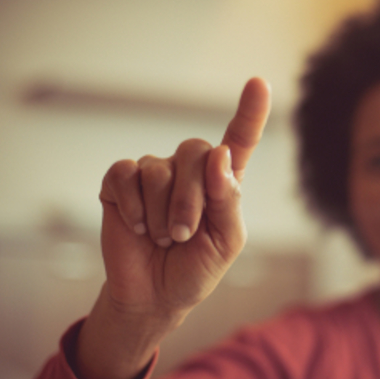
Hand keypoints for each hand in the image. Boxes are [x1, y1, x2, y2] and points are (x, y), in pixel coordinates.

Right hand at [99, 77, 270, 322]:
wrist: (153, 295)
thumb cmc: (194, 268)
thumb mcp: (225, 243)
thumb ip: (227, 201)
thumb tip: (219, 156)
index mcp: (221, 182)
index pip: (238, 140)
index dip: (250, 112)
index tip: (259, 83)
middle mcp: (189, 170)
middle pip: (195, 151)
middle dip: (190, 200)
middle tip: (183, 235)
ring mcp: (153, 173)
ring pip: (159, 169)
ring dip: (162, 213)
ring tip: (163, 237)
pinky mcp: (120, 182)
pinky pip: (126, 174)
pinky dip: (133, 206)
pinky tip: (137, 225)